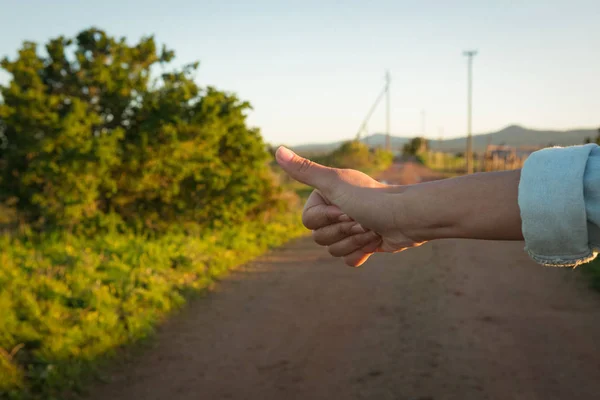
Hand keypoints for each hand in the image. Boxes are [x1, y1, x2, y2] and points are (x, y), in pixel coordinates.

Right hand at [276, 147, 425, 265]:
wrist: (408, 217)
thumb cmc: (371, 198)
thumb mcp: (333, 183)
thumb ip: (304, 170)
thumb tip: (276, 150)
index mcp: (326, 197)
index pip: (308, 221)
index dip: (326, 219)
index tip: (345, 208)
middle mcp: (336, 212)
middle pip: (319, 238)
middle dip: (343, 232)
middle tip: (362, 219)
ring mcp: (349, 230)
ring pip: (334, 251)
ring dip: (355, 241)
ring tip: (372, 229)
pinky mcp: (362, 245)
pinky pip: (349, 260)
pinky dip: (362, 252)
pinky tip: (375, 241)